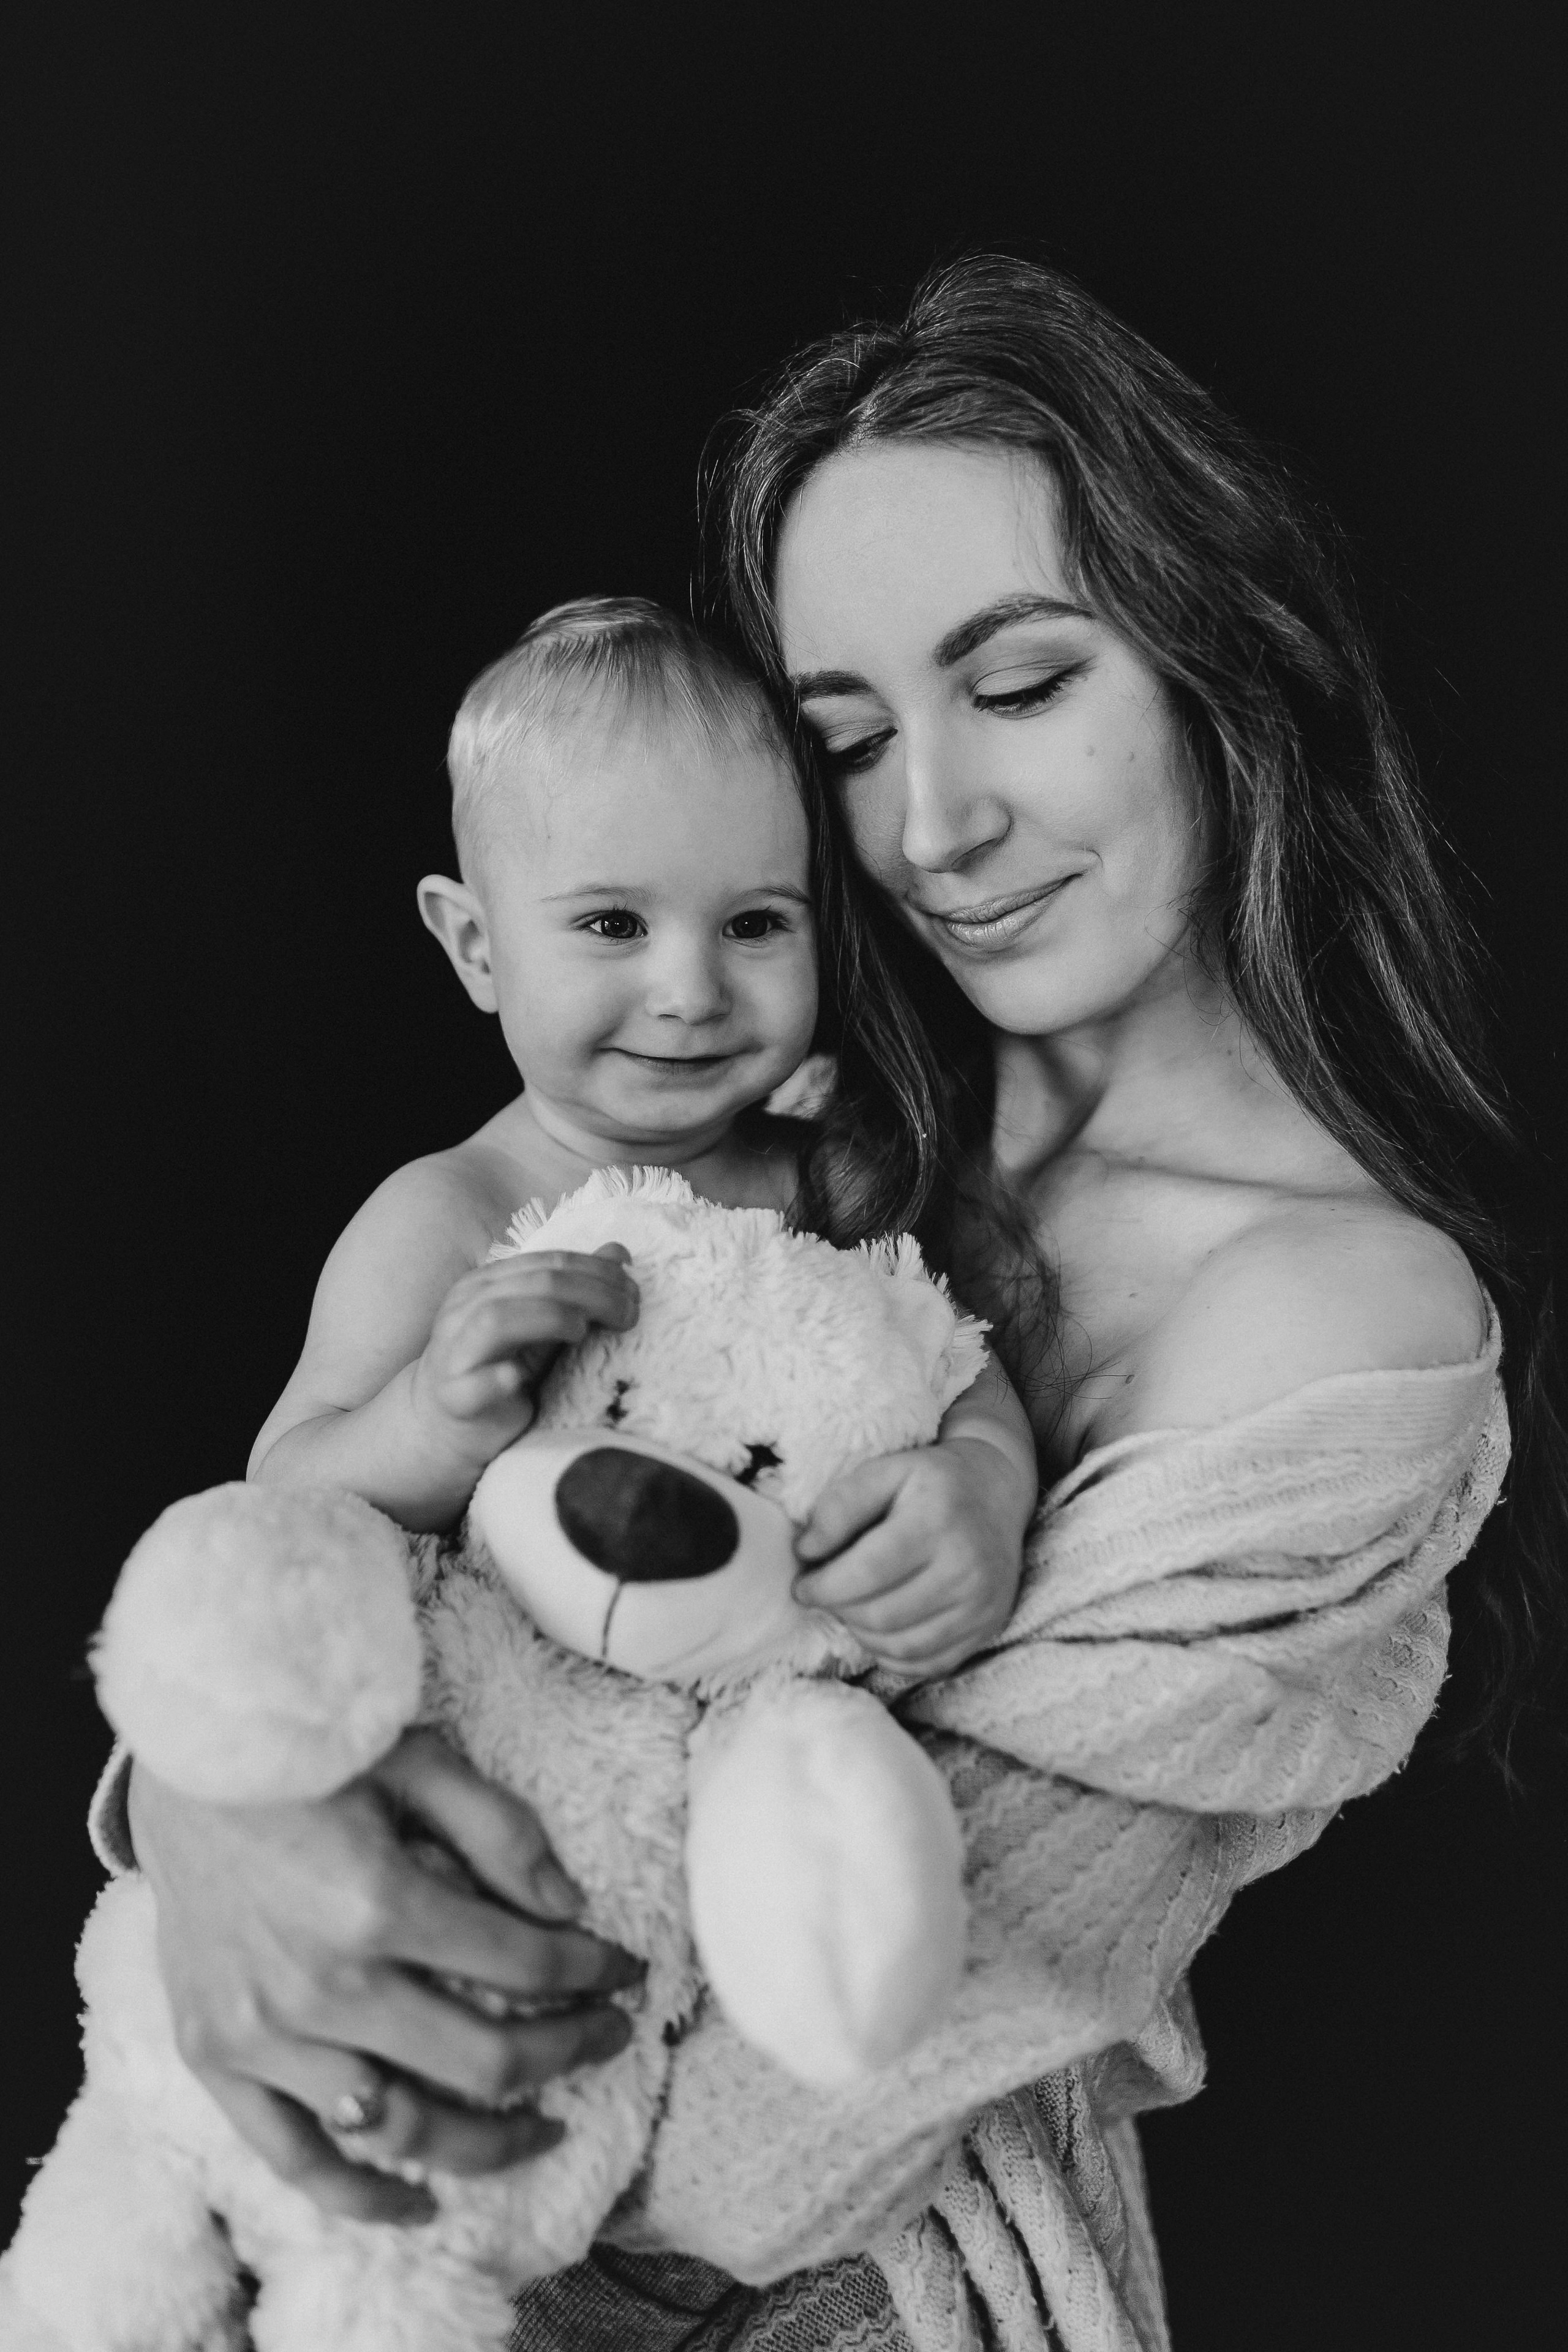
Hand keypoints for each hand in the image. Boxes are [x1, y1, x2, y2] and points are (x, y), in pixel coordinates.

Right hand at [129, 1728, 642, 2224]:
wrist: (187, 1752)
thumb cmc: (313, 1749)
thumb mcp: (420, 1758)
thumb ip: (501, 1832)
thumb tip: (569, 1912)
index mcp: (379, 1902)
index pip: (526, 1965)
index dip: (595, 1973)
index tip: (627, 1973)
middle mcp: (322, 1983)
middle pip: (482, 2062)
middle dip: (570, 2053)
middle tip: (611, 2039)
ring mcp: (263, 2031)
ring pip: (401, 2128)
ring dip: (490, 2140)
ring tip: (546, 2126)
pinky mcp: (215, 2055)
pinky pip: (294, 2155)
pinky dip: (359, 2195)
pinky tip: (420, 2203)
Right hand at [409, 1245, 638, 1471]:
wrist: (445, 1427)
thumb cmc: (500, 1369)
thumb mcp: (542, 1327)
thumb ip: (576, 1291)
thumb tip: (620, 1254)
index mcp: (488, 1284)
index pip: (549, 1262)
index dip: (598, 1272)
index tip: (634, 1291)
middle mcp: (465, 1308)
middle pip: (535, 1284)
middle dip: (592, 1293)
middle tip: (630, 1314)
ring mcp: (454, 1351)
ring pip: (497, 1319)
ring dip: (550, 1319)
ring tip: (583, 1332)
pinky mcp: (452, 1396)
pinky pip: (473, 1384)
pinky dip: (499, 1378)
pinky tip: (520, 1379)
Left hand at [792, 1438, 1031, 1678]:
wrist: (996, 1492)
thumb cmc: (931, 1482)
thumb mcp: (885, 1471)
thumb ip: (840, 1506)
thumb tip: (806, 1551)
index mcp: (938, 1521)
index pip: (868, 1572)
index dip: (825, 1587)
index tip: (802, 1586)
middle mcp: (967, 1568)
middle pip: (882, 1614)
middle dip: (839, 1610)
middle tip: (825, 1595)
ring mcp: (982, 1604)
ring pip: (901, 1646)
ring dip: (862, 1633)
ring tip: (850, 1608)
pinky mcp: (987, 1628)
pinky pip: (927, 1663)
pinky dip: (892, 1653)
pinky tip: (880, 1627)